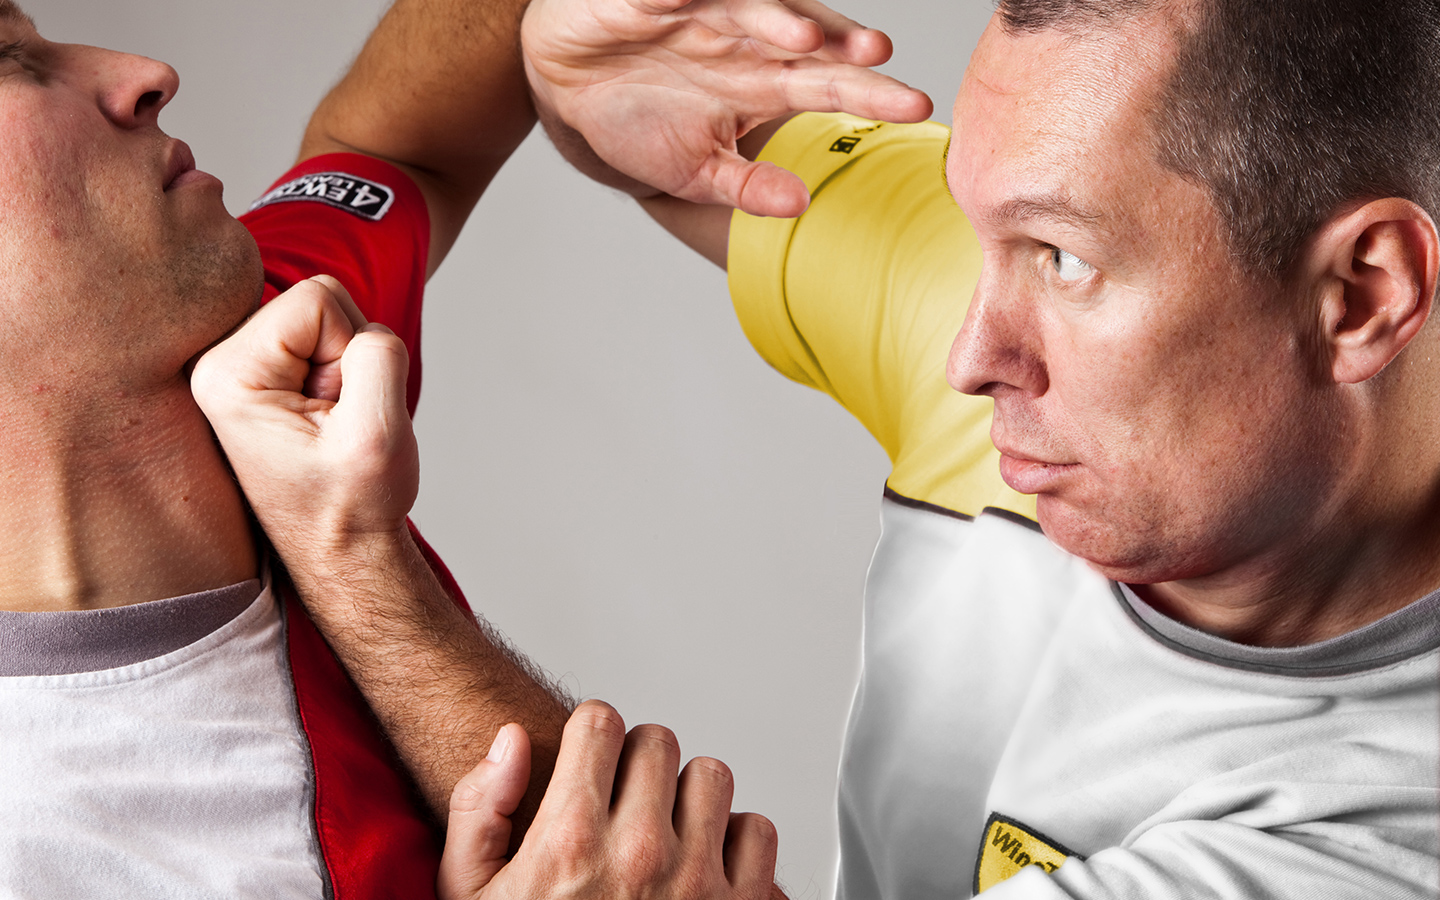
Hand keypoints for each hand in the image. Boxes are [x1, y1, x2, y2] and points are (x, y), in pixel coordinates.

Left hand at [189, 275, 419, 555]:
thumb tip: (365, 327)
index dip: (352, 350)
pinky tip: (327, 423)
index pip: (319, 297)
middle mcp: (217, 364)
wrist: (341, 552)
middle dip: (349, 355)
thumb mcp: (376, 433)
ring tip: (333, 425)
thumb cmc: (353, 506)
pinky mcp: (260, 378)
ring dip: (348, 369)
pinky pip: (322, 342)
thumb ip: (377, 355)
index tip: (339, 411)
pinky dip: (341, 377)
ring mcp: (236, 370)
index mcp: (226, 374)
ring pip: (327, 320)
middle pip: (319, 300)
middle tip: (338, 421)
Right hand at [439, 701, 779, 899]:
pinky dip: (736, 842)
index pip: (601, 723)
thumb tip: (511, 740)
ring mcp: (696, 881)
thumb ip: (480, 810)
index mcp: (569, 841)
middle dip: (637, 762)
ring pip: (711, 777)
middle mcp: (637, 853)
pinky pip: (758, 831)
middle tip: (622, 800)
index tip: (591, 758)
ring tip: (663, 830)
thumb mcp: (472, 896)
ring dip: (689, 797)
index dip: (592, 737)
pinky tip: (702, 865)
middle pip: (658, 741)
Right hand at [522, 0, 932, 216]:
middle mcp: (744, 39)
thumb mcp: (696, 172)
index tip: (915, 107)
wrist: (567, 86)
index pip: (830, 85)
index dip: (872, 93)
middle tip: (878, 55)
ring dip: (776, 15)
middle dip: (840, 44)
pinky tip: (695, 1)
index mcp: (763, 82)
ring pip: (749, 5)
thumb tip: (800, 204)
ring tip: (801, 35)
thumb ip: (748, 188)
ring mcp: (701, 11)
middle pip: (804, 37)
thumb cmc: (640, 124)